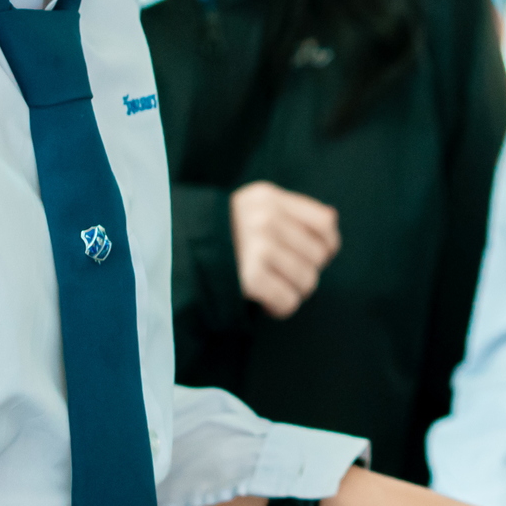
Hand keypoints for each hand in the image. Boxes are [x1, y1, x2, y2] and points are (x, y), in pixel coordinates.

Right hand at [230, 180, 338, 317]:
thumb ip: (290, 212)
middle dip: (304, 272)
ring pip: (307, 281)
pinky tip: (266, 301)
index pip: (325, 222)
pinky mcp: (249, 277)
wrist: (173, 254)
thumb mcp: (252, 207)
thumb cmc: (221, 235)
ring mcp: (257, 246)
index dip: (326, 245)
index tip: (311, 256)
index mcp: (268, 198)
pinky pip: (288, 301)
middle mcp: (266, 217)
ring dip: (292, 291)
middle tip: (280, 275)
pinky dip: (280, 307)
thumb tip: (333, 225)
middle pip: (318, 257)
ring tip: (272, 287)